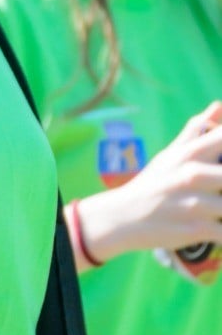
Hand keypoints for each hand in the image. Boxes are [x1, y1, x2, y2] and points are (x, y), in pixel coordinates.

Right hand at [67, 101, 221, 268]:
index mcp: (190, 154)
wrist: (122, 218)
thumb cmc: (151, 183)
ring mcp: (195, 204)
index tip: (220, 159)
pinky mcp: (196, 230)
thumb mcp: (170, 154)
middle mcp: (193, 175)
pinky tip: (214, 228)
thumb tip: (218, 105)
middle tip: (214, 187)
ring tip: (213, 209)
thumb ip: (197, 131)